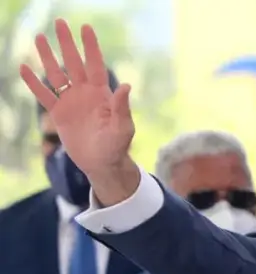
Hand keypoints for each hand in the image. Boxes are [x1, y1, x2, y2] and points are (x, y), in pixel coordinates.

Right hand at [19, 19, 139, 204]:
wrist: (102, 163)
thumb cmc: (117, 145)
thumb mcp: (123, 127)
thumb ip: (122, 107)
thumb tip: (126, 86)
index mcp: (102, 93)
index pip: (95, 64)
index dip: (91, 47)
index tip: (86, 28)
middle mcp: (85, 93)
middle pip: (74, 63)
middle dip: (67, 43)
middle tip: (60, 22)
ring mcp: (71, 102)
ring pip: (56, 74)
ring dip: (47, 56)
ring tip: (39, 37)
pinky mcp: (58, 114)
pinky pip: (43, 95)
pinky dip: (33, 83)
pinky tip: (24, 68)